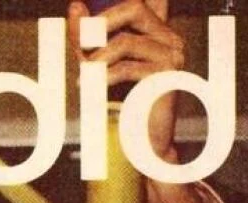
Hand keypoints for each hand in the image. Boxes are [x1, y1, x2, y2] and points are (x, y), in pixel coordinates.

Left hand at [67, 0, 182, 158]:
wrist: (143, 143)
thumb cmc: (123, 104)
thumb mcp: (99, 66)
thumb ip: (86, 39)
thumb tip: (74, 5)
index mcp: (158, 30)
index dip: (121, 1)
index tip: (94, 1)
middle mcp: (170, 37)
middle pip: (135, 7)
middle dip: (102, 21)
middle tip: (81, 41)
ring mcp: (172, 54)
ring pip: (127, 41)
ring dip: (98, 58)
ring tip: (84, 76)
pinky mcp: (167, 76)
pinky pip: (127, 67)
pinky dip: (104, 77)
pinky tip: (92, 88)